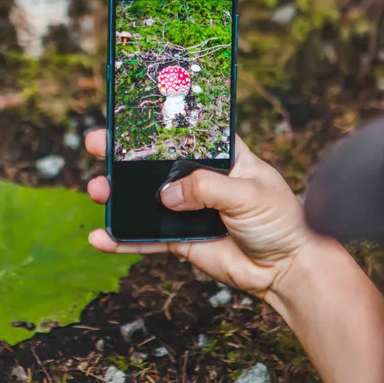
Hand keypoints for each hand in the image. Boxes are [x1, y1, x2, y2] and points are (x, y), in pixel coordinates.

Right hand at [84, 130, 320, 296]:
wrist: (287, 270)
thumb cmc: (280, 222)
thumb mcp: (249, 194)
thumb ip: (206, 189)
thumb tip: (166, 195)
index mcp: (222, 155)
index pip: (186, 131)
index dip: (157, 121)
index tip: (127, 112)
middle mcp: (200, 178)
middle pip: (154, 162)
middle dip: (122, 155)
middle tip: (96, 145)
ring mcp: (187, 209)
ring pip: (144, 199)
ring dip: (117, 195)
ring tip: (97, 190)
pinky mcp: (181, 239)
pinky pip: (146, 237)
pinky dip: (123, 239)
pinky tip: (102, 237)